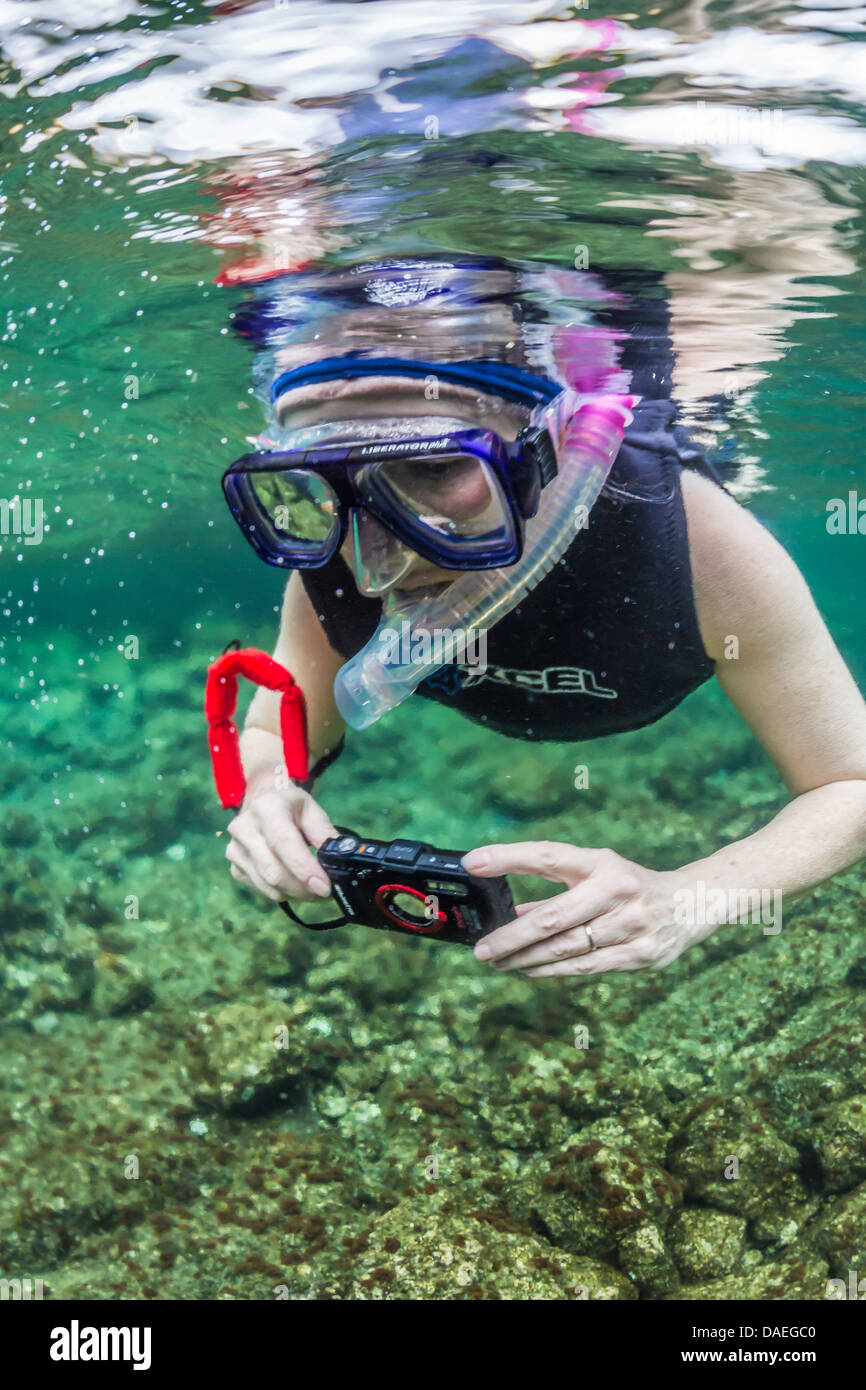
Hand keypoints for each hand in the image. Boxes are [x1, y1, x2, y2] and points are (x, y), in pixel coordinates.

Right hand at [225, 777, 336, 904]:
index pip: (283, 843)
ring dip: (296, 894)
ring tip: (313, 889)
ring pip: (269, 886)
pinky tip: (295, 884)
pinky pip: (262, 890)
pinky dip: (283, 893)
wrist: (261, 800)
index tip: (325, 887)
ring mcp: (235, 850)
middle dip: (304, 889)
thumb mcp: (312, 810)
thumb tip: (340, 864)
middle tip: (326, 892)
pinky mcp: (235, 868)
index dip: (304, 869)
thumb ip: (326, 836)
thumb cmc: (291, 806)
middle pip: (274, 872)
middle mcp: (244, 829)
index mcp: (266, 808)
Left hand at [461, 840, 693, 976]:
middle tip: (482, 949)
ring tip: (499, 962)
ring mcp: (630, 925)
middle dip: (511, 937)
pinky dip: (553, 971)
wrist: (692, 903)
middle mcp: (616, 891)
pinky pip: (586, 968)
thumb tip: (511, 913)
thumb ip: (555, 893)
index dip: (509, 857)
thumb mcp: (595, 875)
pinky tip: (530, 972)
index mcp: (601, 863)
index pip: (548, 856)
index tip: (473, 862)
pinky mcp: (641, 955)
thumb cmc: (630, 886)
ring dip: (526, 959)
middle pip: (552, 918)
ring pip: (566, 949)